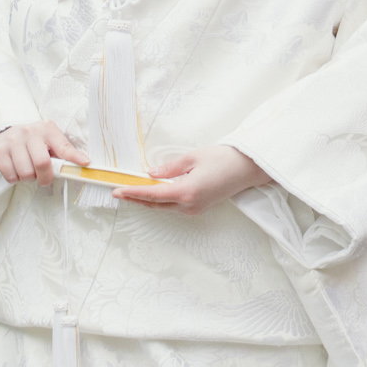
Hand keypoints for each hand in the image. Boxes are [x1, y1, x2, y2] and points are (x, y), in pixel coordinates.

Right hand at [0, 120, 88, 183]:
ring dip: (28, 178)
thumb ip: (60, 152)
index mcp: (47, 129)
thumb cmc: (32, 141)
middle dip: (45, 177)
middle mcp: (30, 132)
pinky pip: (10, 175)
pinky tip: (16, 170)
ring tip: (28, 171)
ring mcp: (13, 140)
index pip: (63, 146)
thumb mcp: (48, 140)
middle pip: (42, 163)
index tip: (85, 163)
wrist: (5, 132)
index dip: (74, 157)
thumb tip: (81, 165)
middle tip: (43, 178)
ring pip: (26, 172)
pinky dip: (15, 179)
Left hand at [116, 146, 266, 212]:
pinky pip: (175, 206)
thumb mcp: (194, 157)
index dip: (133, 193)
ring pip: (164, 206)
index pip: (152, 194)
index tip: (117, 191)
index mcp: (186, 192)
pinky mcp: (199, 208)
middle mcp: (189, 205)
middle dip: (136, 198)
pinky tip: (155, 191)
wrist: (248, 169)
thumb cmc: (225, 159)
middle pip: (155, 204)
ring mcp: (195, 209)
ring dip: (149, 199)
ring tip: (133, 190)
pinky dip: (162, 199)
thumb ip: (170, 167)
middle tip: (120, 191)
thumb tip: (151, 173)